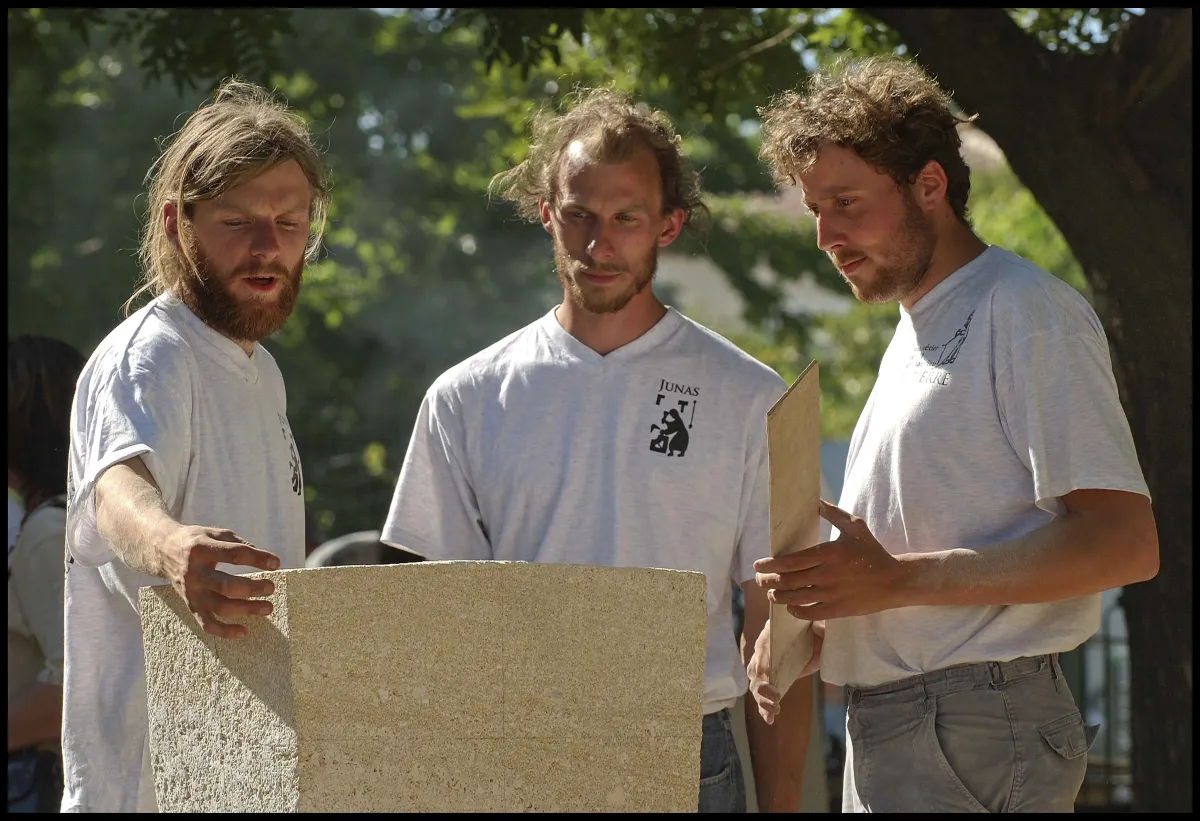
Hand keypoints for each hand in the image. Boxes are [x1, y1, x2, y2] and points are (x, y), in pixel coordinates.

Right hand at [160, 525, 280, 638]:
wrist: (162, 551)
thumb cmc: (196, 541)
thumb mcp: (215, 533)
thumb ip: (239, 543)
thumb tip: (264, 558)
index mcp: (202, 550)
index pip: (234, 554)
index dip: (257, 559)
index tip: (276, 563)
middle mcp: (195, 573)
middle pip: (226, 586)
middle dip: (252, 588)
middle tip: (271, 587)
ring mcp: (192, 592)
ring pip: (220, 607)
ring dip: (246, 610)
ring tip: (268, 608)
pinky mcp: (190, 605)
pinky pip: (206, 624)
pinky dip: (224, 631)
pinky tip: (244, 631)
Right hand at [747, 619, 823, 724]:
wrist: (816, 638)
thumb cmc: (815, 628)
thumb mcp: (819, 625)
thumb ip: (820, 627)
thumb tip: (819, 630)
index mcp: (772, 634)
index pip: (762, 648)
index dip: (763, 664)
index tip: (767, 677)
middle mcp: (764, 651)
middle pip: (754, 670)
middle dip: (762, 686)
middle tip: (776, 698)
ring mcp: (766, 668)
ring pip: (756, 685)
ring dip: (762, 700)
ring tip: (775, 711)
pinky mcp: (773, 681)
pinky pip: (763, 696)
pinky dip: (764, 709)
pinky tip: (769, 720)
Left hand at [753, 500, 909, 620]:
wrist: (895, 580)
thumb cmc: (872, 551)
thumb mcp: (855, 527)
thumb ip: (832, 514)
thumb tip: (815, 501)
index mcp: (828, 553)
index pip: (791, 561)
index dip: (770, 565)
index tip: (758, 565)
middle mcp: (827, 575)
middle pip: (788, 581)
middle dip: (768, 581)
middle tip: (760, 580)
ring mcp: (832, 594)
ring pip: (795, 598)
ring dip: (778, 597)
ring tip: (771, 593)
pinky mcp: (838, 610)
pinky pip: (810, 613)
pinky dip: (796, 611)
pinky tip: (791, 607)